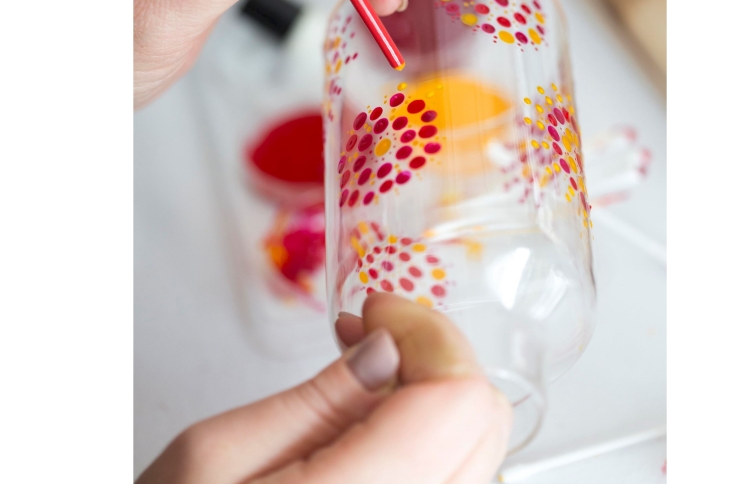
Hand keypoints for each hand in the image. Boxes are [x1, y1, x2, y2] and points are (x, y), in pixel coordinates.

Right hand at [137, 294, 511, 483]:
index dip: (426, 333)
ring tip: (366, 368)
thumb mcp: (218, 456)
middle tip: (371, 331)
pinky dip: (430, 429)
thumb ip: (316, 400)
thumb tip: (388, 350)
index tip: (377, 311)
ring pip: (479, 446)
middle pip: (486, 420)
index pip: (461, 401)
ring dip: (433, 387)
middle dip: (431, 352)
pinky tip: (375, 416)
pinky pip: (456, 476)